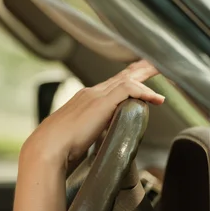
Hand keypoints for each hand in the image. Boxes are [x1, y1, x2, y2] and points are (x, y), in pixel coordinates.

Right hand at [23, 60, 164, 171]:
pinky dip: (144, 92)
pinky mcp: (102, 102)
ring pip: (127, 78)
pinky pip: (128, 89)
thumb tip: (94, 140)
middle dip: (139, 70)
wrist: (49, 145)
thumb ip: (89, 132)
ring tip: (162, 72)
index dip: (128, 82)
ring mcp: (96, 96)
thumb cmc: (59, 146)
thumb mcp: (78, 136)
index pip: (110, 86)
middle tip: (155, 65)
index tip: (140, 79)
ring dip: (146, 75)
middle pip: (121, 77)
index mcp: (84, 100)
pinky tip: (156, 99)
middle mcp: (91, 94)